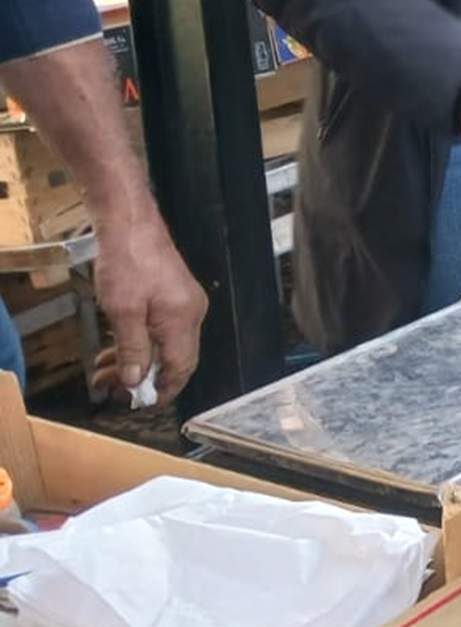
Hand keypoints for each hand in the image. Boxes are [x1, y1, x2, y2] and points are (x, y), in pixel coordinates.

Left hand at [90, 211, 206, 400]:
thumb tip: (137, 380)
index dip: (162, 389)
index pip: (181, 367)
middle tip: (107, 387)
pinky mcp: (175, 296)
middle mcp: (191, 313)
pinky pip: (161, 331)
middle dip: (141, 377)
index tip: (138, 402)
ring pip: (164, 346)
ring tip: (103, 369)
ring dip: (135, 361)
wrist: (130, 224)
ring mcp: (185, 304)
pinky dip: (139, 343)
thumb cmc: (127, 261)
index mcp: (183, 319)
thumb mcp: (123, 310)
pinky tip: (115, 347)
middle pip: (174, 359)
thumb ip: (132, 348)